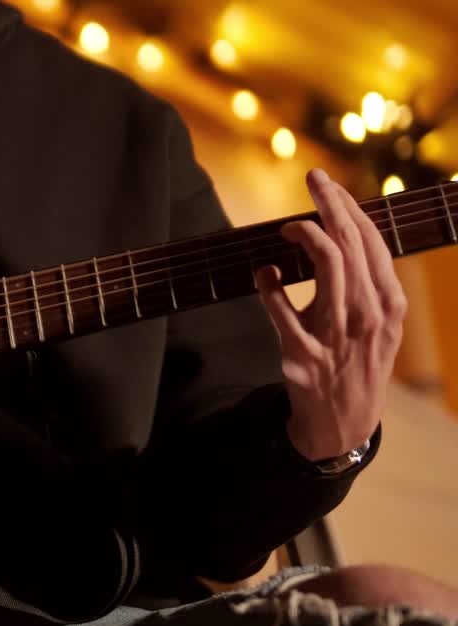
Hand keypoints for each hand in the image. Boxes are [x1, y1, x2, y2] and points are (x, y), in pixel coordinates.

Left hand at [253, 168, 406, 461]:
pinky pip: (281, 309)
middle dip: (329, 204)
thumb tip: (343, 230)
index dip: (347, 205)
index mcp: (388, 302)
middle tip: (311, 179)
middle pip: (349, 244)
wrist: (344, 420)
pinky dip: (268, 285)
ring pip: (327, 266)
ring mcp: (336, 334)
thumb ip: (368, 280)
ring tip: (286, 228)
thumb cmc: (358, 359)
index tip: (326, 183)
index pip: (371, 241)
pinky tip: (263, 273)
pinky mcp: (302, 354)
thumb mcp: (379, 321)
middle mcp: (367, 314)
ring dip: (303, 236)